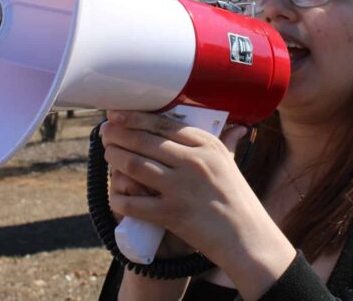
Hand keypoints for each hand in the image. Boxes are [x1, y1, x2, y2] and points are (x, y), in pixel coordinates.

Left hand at [100, 110, 269, 266]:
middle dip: (118, 134)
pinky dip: (119, 197)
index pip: (162, 124)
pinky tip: (115, 193)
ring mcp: (181, 188)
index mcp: (207, 145)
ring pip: (135, 165)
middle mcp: (193, 162)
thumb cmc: (237, 200)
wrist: (247, 238)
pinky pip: (134, 203)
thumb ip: (226, 141)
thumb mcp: (230, 164)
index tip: (116, 114)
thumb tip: (236, 124)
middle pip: (144, 141)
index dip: (134, 118)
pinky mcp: (172, 214)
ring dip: (114, 158)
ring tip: (108, 154)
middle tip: (105, 132)